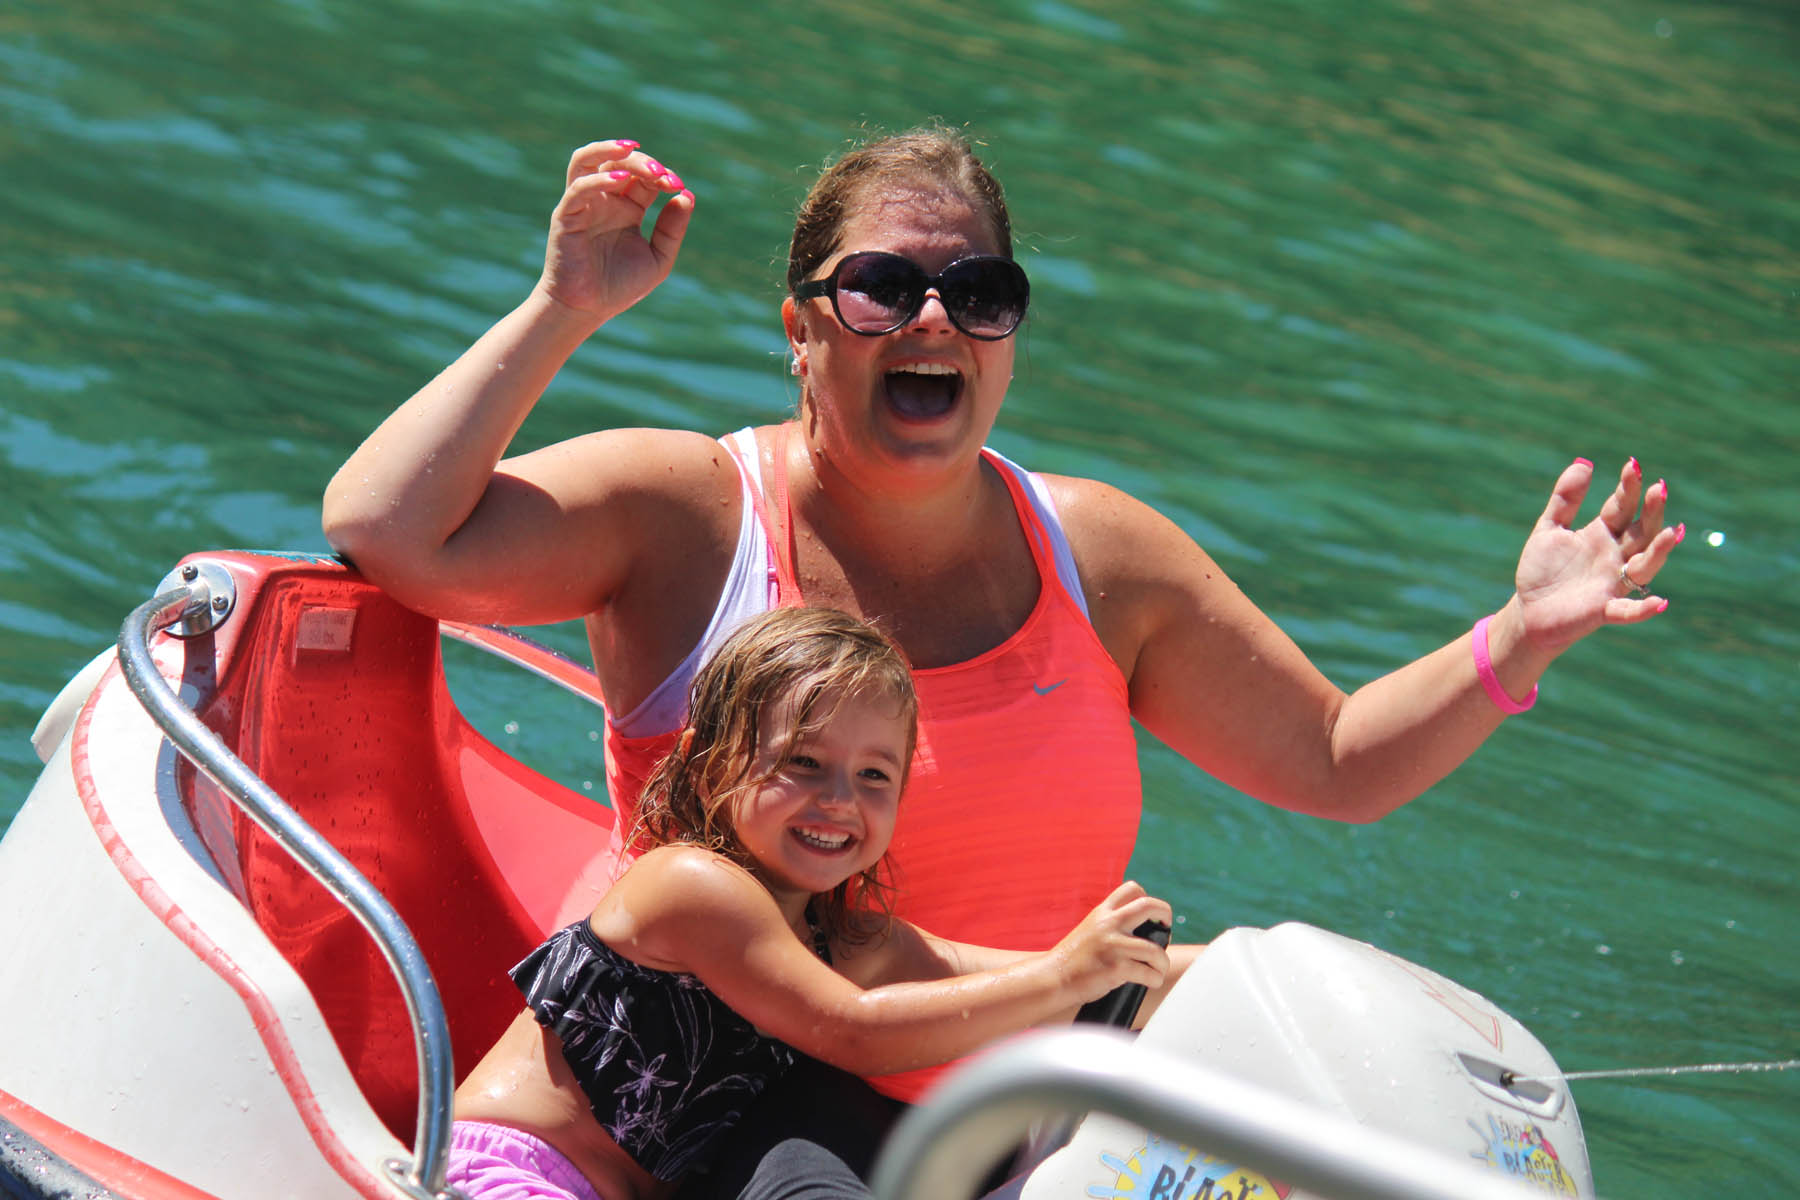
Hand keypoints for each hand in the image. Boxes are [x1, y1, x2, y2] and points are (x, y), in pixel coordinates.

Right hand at [535, 139, 695, 322]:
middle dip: (644, 162)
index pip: (644, 177)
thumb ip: (672, 229)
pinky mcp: (566, 215)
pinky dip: (599, 179)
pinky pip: (579, 187)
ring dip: (609, 149)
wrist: (587, 309)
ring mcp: (584, 204)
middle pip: (620, 162)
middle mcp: (605, 200)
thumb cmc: (619, 286)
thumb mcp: (658, 258)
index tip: (678, 186)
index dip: (661, 175)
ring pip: (588, 160)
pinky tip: (621, 180)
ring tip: (632, 148)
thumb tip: (686, 195)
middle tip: (663, 175)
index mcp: (627, 208)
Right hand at [1053, 882, 1170, 1004]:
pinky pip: (1149, 973)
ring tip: (1157, 969)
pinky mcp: (1116, 967)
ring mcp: (1113, 945)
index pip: (1132, 889)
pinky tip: (1151, 982)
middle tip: (1166, 929)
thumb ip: (1110, 925)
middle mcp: (1109, 924)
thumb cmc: (1072, 960)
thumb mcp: (1090, 930)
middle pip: (1149, 906)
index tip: (1151, 915)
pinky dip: (1155, 979)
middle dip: (1165, 914)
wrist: (1051, 977)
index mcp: (1102, 912)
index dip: (1148, 898)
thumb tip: (1141, 932)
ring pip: (1155, 949)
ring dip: (1162, 962)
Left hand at [1514, 457, 1683, 652]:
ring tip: (1671, 532)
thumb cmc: (1544, 569)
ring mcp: (1612, 583)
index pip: (1622, 507)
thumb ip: (1565, 499)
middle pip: (1641, 532)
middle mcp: (1615, 556)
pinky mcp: (1602, 610)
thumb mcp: (1549, 529)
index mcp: (1603, 534)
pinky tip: (1659, 603)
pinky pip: (1627, 611)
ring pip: (1644, 566)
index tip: (1633, 466)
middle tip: (1659, 489)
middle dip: (1651, 512)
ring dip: (1658, 551)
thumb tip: (1583, 462)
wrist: (1530, 610)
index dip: (1629, 488)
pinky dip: (1643, 609)